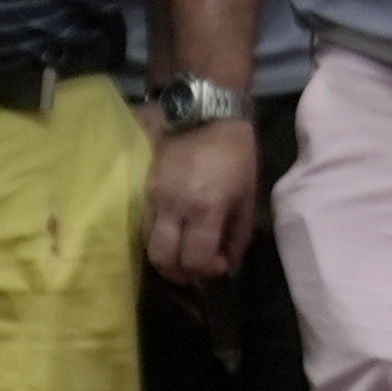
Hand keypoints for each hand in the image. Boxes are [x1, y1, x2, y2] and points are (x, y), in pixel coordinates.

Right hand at [147, 119, 259, 284]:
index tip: (220, 265)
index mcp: (205, 208)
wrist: (205, 116)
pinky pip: (145, 225)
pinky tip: (176, 235)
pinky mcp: (144, 190)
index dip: (207, 271)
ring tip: (185, 256)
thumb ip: (239, 234)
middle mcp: (174, 207)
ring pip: (148, 244)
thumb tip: (230, 264)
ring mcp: (154, 198)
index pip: (194, 258)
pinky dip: (159, 238)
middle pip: (162, 259)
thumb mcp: (247, 196)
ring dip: (166, 258)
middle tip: (196, 271)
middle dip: (179, 274)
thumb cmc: (235, 155)